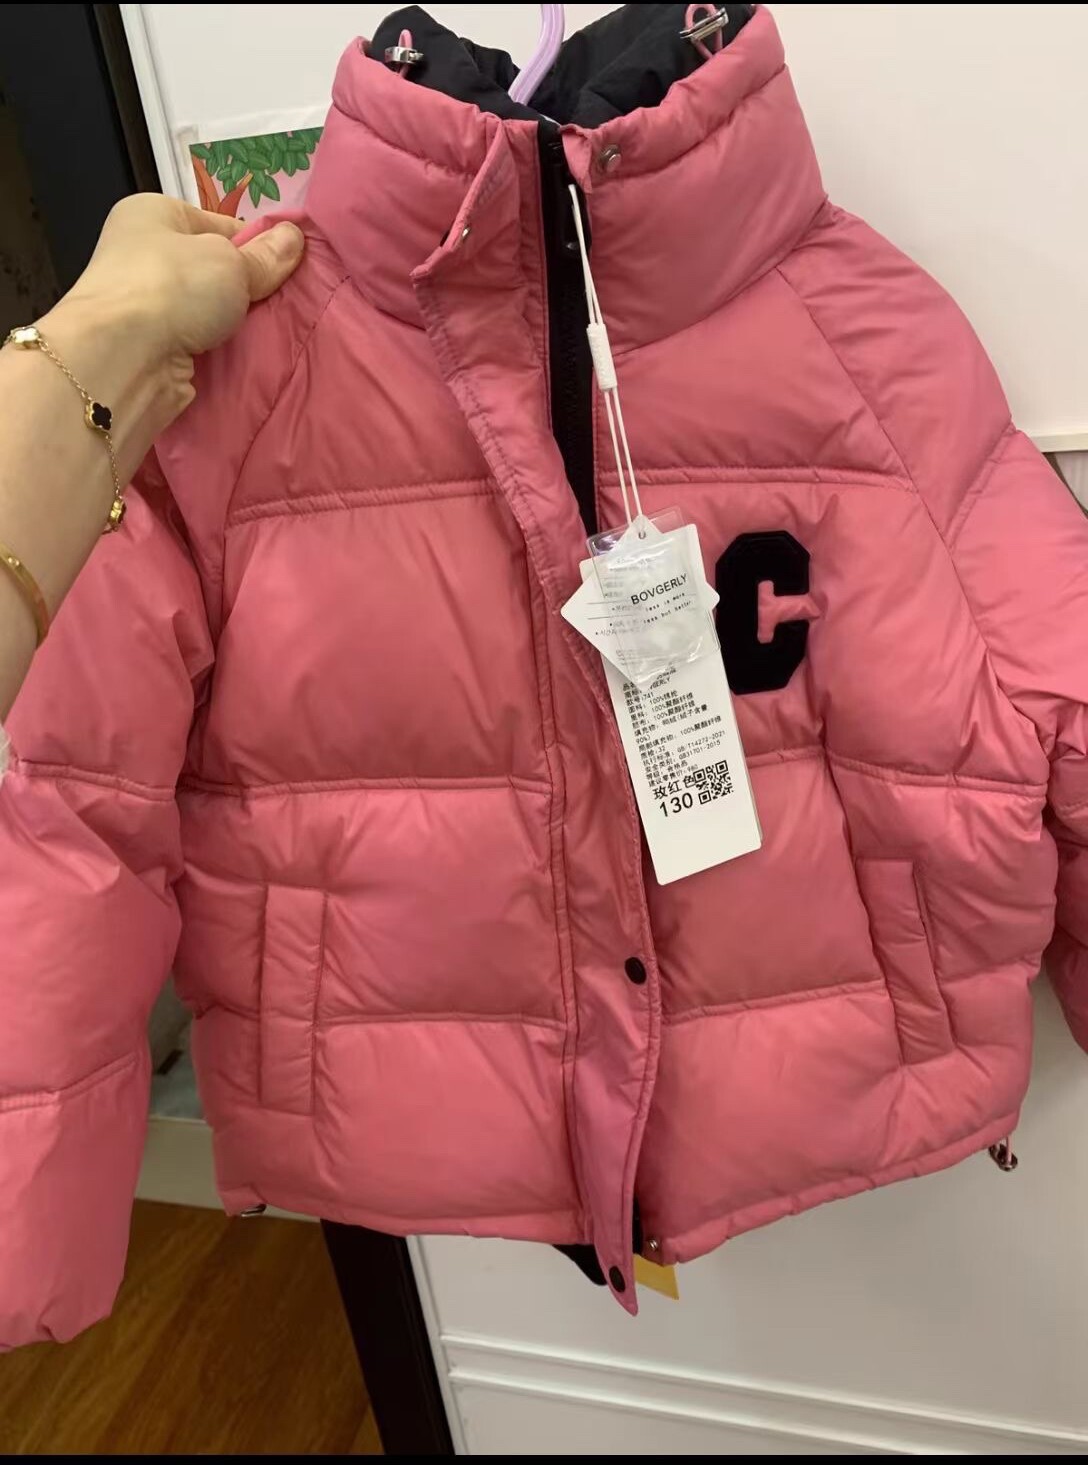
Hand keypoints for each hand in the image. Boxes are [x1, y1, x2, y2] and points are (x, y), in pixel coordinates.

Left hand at [66, 193, 305, 359]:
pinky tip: (249, 358)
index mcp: (152, 214)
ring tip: (277, 331)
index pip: (219, 224)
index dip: (256, 245)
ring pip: (208, 311)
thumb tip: (296, 237)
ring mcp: (144, 305)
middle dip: (249, 289)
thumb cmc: (173, 286)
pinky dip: (220, 352)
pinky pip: (198, 345)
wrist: (122, 358)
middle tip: (288, 303)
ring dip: (236, 324)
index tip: (289, 268)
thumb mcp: (230, 262)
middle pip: (213, 270)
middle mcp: (142, 255)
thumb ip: (265, 256)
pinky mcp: (150, 348)